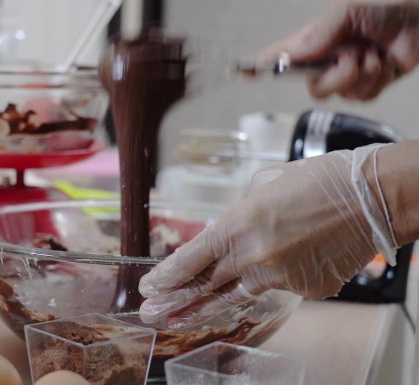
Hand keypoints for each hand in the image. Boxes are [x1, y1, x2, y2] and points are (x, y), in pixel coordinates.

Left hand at [138, 144, 398, 327]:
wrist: (369, 197)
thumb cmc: (317, 182)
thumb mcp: (262, 188)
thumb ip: (238, 218)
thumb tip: (227, 236)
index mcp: (238, 224)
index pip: (191, 259)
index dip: (167, 276)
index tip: (149, 286)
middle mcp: (254, 256)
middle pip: (206, 288)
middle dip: (175, 303)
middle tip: (150, 313)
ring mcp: (281, 278)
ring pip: (239, 295)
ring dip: (207, 308)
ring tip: (181, 318)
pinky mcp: (306, 290)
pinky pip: (280, 289)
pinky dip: (274, 281)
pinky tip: (285, 264)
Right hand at [248, 1, 418, 99]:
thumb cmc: (392, 3)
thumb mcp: (349, 9)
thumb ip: (319, 34)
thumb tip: (292, 55)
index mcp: (319, 36)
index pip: (283, 54)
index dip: (263, 65)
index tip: (246, 73)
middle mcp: (331, 56)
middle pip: (314, 86)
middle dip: (336, 76)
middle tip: (351, 56)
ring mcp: (351, 71)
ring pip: (341, 94)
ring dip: (363, 74)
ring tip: (376, 53)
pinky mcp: (372, 82)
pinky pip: (362, 97)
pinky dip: (376, 81)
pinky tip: (385, 63)